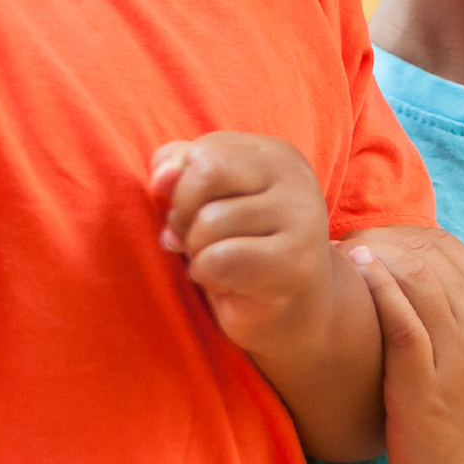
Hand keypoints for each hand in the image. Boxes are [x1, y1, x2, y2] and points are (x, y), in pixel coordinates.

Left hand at [152, 134, 335, 353]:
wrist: (294, 313)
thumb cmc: (243, 250)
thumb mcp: (208, 203)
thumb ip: (182, 175)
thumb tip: (162, 176)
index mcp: (274, 154)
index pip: (202, 151)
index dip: (181, 189)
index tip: (195, 217)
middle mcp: (295, 176)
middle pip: (206, 172)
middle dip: (185, 213)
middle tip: (197, 242)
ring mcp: (301, 217)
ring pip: (210, 220)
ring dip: (197, 252)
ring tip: (220, 265)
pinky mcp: (296, 262)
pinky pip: (219, 259)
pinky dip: (208, 275)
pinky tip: (228, 284)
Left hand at [352, 230, 463, 463]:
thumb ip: (452, 316)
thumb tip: (401, 279)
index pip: (445, 244)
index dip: (396, 233)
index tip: (361, 244)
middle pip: (427, 251)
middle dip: (376, 239)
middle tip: (336, 250)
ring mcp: (460, 355)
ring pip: (415, 275)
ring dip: (368, 257)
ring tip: (333, 264)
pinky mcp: (429, 387)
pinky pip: (402, 321)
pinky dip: (375, 289)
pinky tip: (350, 277)